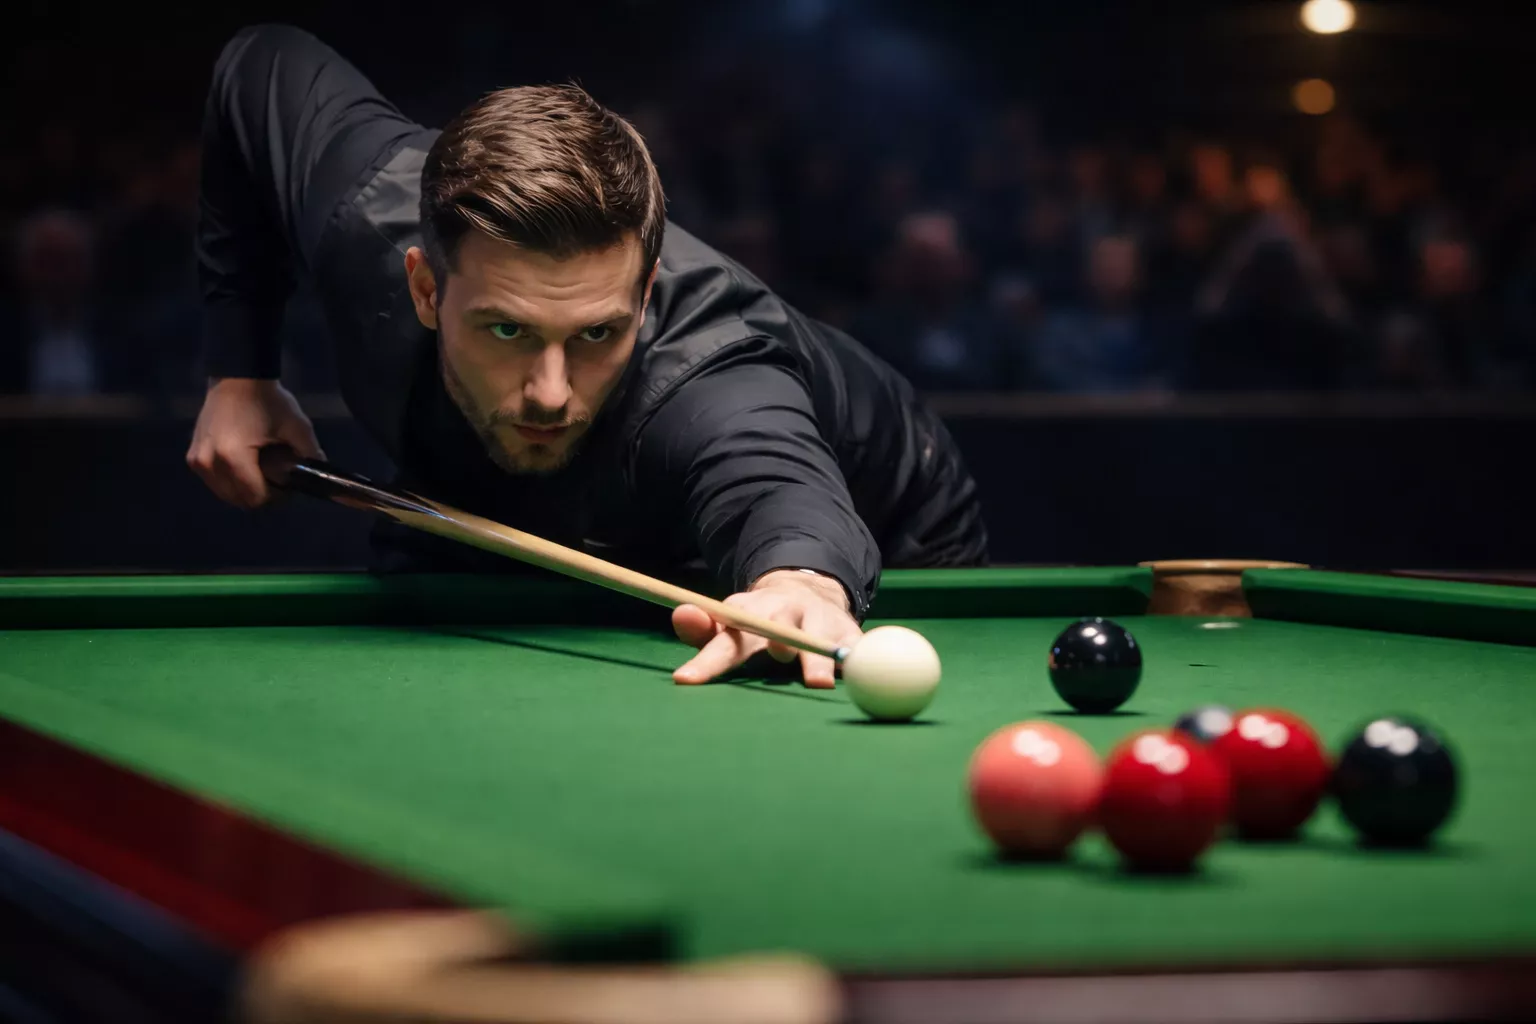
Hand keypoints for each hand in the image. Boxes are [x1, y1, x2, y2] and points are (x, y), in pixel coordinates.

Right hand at [186, 378, 324, 508]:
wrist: (237, 377)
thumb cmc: (268, 400)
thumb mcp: (297, 427)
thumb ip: (311, 455)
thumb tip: (321, 478)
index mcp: (234, 458)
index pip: (257, 498)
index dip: (277, 497)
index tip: (288, 485)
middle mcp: (210, 463)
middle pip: (240, 500)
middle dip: (262, 496)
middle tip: (277, 480)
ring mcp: (198, 461)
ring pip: (226, 494)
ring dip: (245, 491)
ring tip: (261, 473)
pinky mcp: (192, 456)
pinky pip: (214, 482)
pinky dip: (230, 481)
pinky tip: (245, 467)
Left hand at [671, 570, 862, 688]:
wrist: (807, 595)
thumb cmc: (759, 624)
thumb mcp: (731, 626)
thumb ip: (704, 631)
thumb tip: (680, 615)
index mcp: (747, 614)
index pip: (724, 640)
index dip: (707, 661)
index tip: (685, 679)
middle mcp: (783, 613)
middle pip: (776, 626)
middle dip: (776, 638)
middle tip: (775, 653)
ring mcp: (818, 621)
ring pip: (818, 638)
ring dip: (817, 659)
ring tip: (819, 682)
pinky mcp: (849, 632)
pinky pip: (855, 647)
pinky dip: (857, 659)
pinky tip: (857, 672)